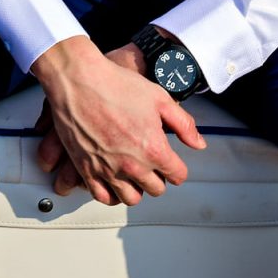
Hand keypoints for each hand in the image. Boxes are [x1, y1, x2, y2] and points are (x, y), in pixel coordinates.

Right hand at [29, 37, 203, 206]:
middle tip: (151, 164)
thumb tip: (199, 144)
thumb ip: (183, 124)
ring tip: (133, 174)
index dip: (177, 167)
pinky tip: (112, 181)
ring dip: (136, 188)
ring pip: (131, 198)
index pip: (178, 176)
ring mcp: (108, 169)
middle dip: (158, 177)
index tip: (170, 160)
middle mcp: (132, 165)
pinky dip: (111, 193)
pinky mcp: (86, 169)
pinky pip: (103, 197)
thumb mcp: (159, 98)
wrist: (78, 79)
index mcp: (154, 149)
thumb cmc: (116, 84)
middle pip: (156, 189)